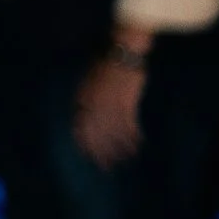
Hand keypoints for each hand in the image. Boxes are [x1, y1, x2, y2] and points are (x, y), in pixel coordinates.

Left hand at [72, 53, 146, 169]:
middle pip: (97, 135)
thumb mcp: (87, 80)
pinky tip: (138, 144)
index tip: (88, 155)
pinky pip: (130, 125)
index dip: (85, 143)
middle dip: (102, 153)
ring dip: (120, 148)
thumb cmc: (105, 62)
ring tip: (125, 159)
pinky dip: (133, 136)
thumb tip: (83, 115)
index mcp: (82, 99)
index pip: (80, 127)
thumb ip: (86, 99)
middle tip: (106, 167)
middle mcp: (94, 105)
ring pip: (115, 133)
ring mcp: (111, 105)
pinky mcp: (127, 103)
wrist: (121, 52)